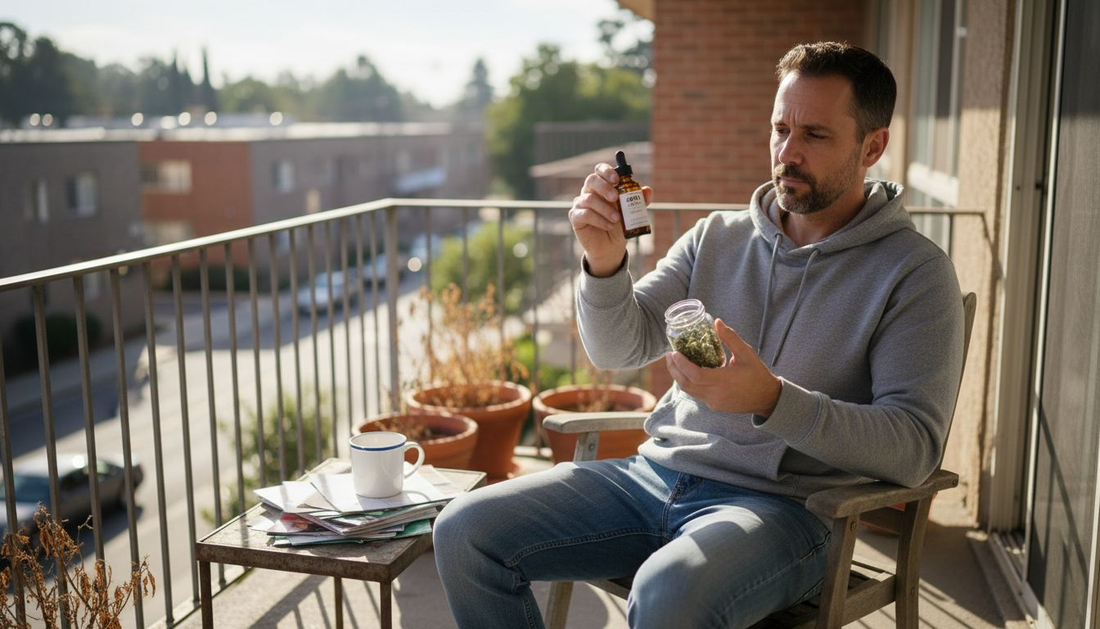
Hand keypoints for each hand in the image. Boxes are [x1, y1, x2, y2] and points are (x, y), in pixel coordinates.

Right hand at [568, 163, 652, 276]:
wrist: (611, 246)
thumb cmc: (620, 225)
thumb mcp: (632, 213)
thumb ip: (639, 201)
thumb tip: (647, 190)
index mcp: (602, 185)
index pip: (600, 170)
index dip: (607, 171)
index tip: (617, 179)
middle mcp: (589, 191)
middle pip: (591, 180)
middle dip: (604, 187)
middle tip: (615, 198)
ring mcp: (580, 204)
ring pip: (589, 199)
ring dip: (605, 209)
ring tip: (617, 219)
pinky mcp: (576, 217)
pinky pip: (585, 214)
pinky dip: (599, 220)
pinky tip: (609, 226)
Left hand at [665, 318, 781, 416]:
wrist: (766, 398)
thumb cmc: (757, 374)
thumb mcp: (746, 353)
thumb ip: (730, 338)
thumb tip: (716, 322)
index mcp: (723, 381)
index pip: (695, 375)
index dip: (681, 364)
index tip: (674, 353)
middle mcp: (715, 394)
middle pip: (686, 384)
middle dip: (674, 370)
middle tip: (669, 355)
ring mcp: (714, 402)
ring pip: (689, 391)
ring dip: (679, 377)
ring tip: (675, 362)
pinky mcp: (714, 405)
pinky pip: (696, 394)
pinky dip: (689, 383)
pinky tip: (689, 372)